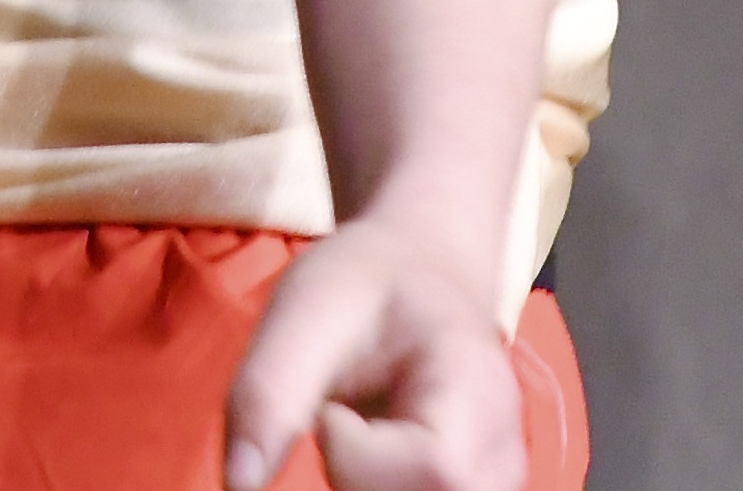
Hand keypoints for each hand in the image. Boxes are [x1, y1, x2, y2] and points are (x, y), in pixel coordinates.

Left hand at [223, 218, 526, 490]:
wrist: (417, 274)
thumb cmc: (362, 284)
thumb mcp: (304, 309)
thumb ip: (270, 392)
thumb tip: (237, 484)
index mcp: (478, 387)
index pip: (436, 468)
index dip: (357, 456)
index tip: (332, 408)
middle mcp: (505, 454)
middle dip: (360, 482)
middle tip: (345, 425)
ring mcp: (497, 487)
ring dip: (367, 488)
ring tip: (364, 440)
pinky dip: (376, 490)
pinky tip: (374, 465)